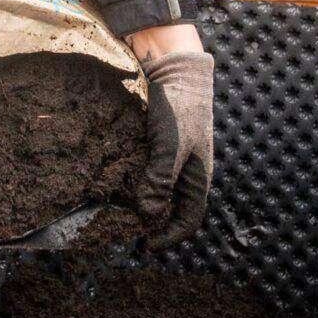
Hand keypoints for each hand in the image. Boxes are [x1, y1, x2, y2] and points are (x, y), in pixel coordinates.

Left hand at [136, 49, 214, 247]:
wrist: (177, 71)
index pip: (188, 220)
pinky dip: (138, 182)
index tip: (144, 246)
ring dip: (144, 203)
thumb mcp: (169, 146)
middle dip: (154, 223)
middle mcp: (189, 172)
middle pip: (173, 208)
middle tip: (127, 231)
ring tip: (120, 211)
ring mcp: (176, 159)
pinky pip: (151, 172)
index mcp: (198, 178)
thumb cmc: (179, 109)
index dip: (168, 236)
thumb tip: (149, 216)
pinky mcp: (162, 145)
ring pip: (161, 191)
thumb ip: (160, 180)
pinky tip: (119, 182)